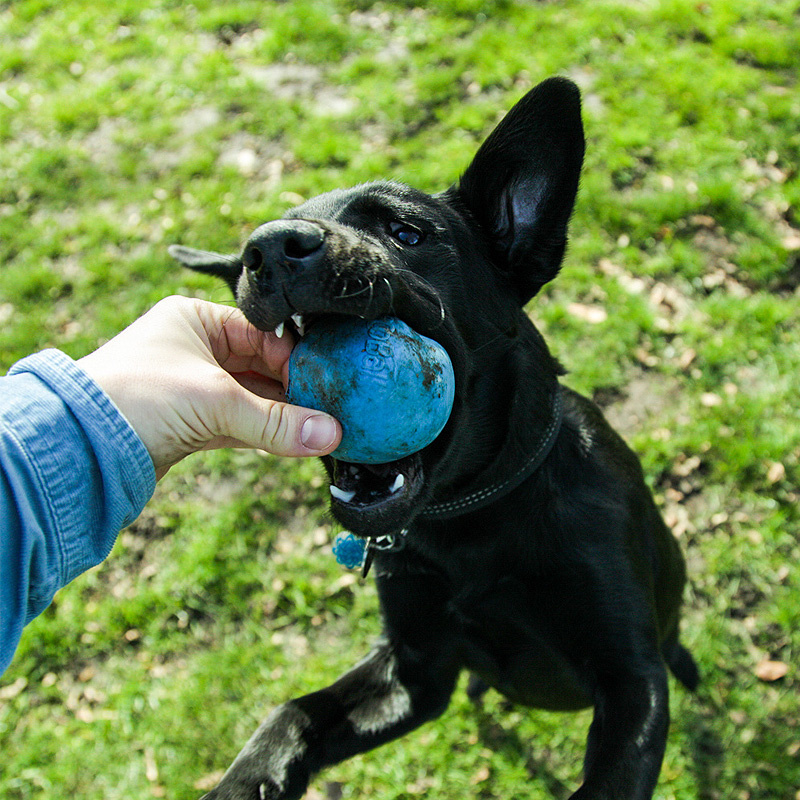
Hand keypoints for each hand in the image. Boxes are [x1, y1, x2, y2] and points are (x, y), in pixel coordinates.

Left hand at [79, 296, 340, 477]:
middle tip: (331, 408)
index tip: (325, 382)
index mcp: (194, 320)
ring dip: (282, 416)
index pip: (262, 333)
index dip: (294, 358)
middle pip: (260, 367)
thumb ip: (276, 420)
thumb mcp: (213, 400)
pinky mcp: (191, 424)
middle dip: (293, 390)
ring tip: (321, 429)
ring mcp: (193, 388)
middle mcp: (194, 350)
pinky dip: (265, 434)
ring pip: (252, 399)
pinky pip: (240, 425)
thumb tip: (330, 434)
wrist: (76, 449)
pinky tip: (294, 443)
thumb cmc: (133, 398)